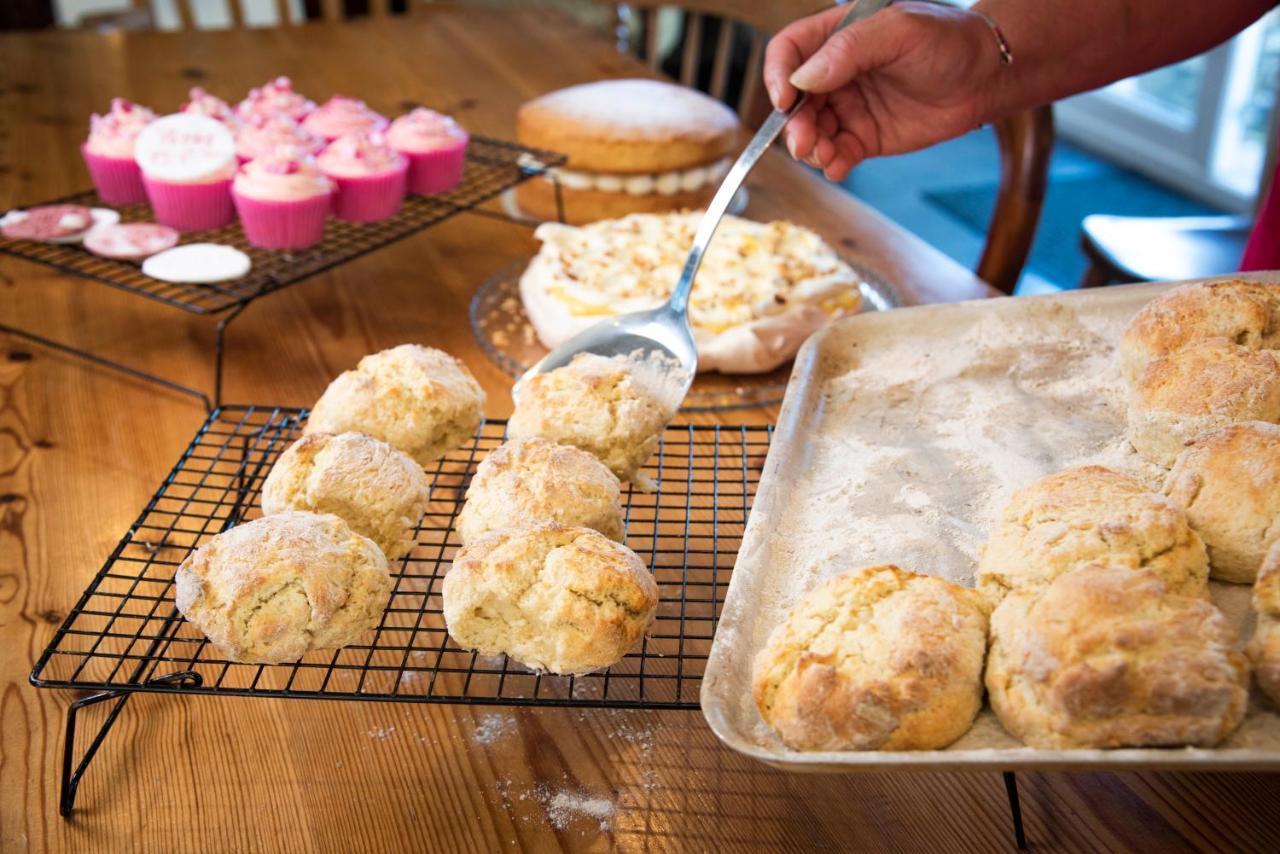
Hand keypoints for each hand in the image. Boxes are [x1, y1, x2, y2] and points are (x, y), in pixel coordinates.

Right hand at [764, 2, 1004, 180]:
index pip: (789, 50)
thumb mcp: (900, 31)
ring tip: (825, 155)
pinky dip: (831, 163)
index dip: (779, 74)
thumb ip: (850, 50)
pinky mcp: (865, 136)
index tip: (784, 100)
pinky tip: (838, 167)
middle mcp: (837, 72)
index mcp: (838, 35)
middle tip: (804, 141)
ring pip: (811, 130)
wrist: (988, 77)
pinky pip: (837, 153)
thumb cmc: (950, 40)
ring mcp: (849, 106)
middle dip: (793, 122)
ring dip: (809, 147)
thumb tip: (804, 78)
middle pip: (794, 99)